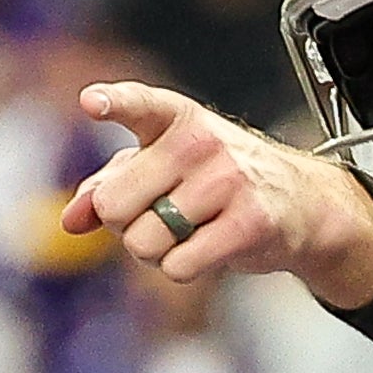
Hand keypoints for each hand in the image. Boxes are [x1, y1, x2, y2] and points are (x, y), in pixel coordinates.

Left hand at [59, 81, 372, 305]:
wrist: (301, 203)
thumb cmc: (217, 184)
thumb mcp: (161, 171)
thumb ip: (108, 186)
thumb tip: (71, 220)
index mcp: (175, 119)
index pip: (140, 104)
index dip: (114, 103)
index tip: (92, 103)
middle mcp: (201, 143)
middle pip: (115, 206)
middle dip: (124, 225)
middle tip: (156, 217)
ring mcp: (227, 181)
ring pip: (145, 242)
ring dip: (155, 252)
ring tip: (187, 234)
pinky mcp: (248, 223)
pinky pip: (179, 265)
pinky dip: (182, 269)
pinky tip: (207, 250)